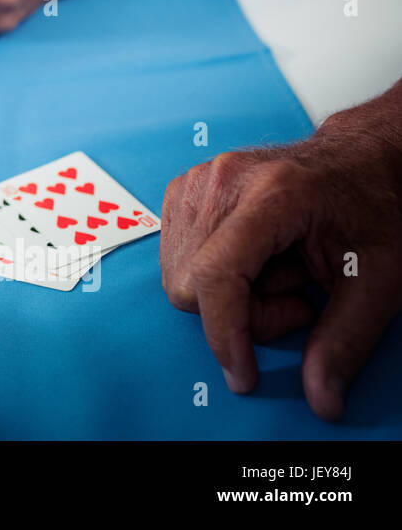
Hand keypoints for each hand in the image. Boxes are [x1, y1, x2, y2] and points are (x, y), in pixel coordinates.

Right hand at [160, 111, 401, 420]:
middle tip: (296, 299)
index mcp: (272, 194)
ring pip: (179, 275)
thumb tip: (320, 396)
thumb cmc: (372, 206)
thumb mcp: (379, 280)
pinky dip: (212, 275)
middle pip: (190, 283)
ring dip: (229, 295)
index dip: (225, 334)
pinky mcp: (185, 189)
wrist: (359, 159)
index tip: (244, 374)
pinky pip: (176, 258)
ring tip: (279, 274)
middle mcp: (222, 181)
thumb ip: (345, 340)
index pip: (216, 274)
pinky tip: (255, 261)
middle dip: (241, 313)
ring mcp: (198, 181)